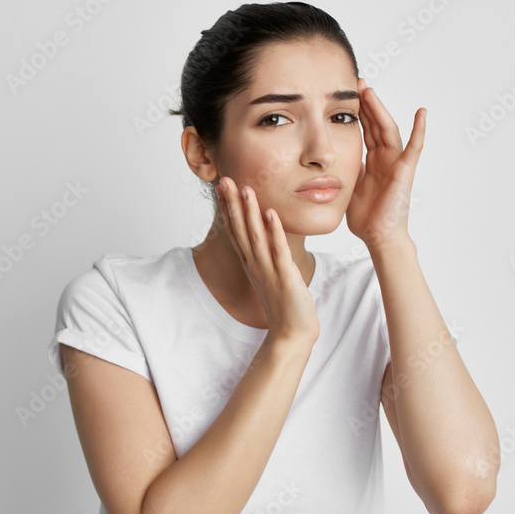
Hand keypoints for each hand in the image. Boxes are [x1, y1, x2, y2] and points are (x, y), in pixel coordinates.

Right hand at [216, 177, 319, 343]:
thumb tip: (266, 240)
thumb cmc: (285, 305)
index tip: (222, 187)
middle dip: (232, 204)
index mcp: (251, 263)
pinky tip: (270, 213)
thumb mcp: (271, 276)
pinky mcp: (285, 276)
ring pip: (255, 236)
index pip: (235, 230)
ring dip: (249, 212)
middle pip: (240, 229)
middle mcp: (255, 264)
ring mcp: (268, 270)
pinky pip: (277, 250)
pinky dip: (273, 231)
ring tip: (246, 188)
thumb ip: (267, 257)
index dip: (227, 208)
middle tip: (224, 180)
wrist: (292, 334)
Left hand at [346, 78, 425, 250]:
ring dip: (380, 110)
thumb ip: (342, 169)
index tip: (345, 93)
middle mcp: (384, 158)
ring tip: (370, 91)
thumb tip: (323, 160)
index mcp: (371, 160)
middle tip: (356, 82)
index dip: (356, 112)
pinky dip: (419, 130)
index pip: (363, 129)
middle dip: (366, 103)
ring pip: (388, 130)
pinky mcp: (405, 171)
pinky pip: (414, 148)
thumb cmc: (365, 216)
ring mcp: (396, 163)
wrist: (378, 236)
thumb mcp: (347, 185)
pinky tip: (422, 113)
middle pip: (375, 124)